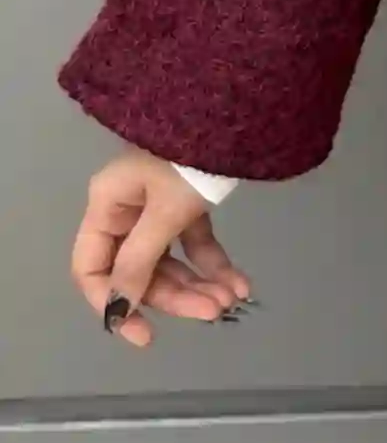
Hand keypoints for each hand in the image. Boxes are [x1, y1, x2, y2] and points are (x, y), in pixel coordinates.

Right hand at [71, 150, 253, 348]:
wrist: (237, 109)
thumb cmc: (190, 157)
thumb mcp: (165, 211)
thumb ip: (139, 262)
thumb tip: (118, 310)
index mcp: (107, 204)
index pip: (92, 269)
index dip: (113, 305)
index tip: (143, 333)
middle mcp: (127, 208)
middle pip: (140, 270)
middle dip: (176, 294)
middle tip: (213, 311)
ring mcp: (158, 205)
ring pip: (170, 260)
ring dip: (199, 284)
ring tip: (230, 300)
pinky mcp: (187, 202)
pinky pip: (194, 242)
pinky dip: (213, 263)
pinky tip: (239, 284)